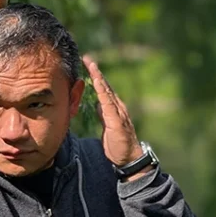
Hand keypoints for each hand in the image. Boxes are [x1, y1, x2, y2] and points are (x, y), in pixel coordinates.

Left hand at [83, 56, 147, 179]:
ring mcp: (118, 112)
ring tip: (92, 66)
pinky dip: (103, 92)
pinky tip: (97, 84)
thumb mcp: (107, 126)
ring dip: (99, 78)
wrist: (129, 158)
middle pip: (105, 86)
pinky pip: (108, 103)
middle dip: (96, 71)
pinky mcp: (117, 120)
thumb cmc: (118, 144)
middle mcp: (117, 107)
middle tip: (87, 58)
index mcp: (113, 108)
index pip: (103, 89)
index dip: (95, 76)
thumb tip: (98, 104)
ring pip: (107, 92)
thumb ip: (103, 114)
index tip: (86, 64)